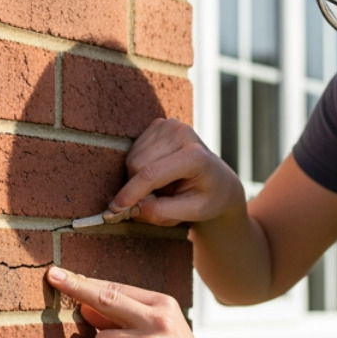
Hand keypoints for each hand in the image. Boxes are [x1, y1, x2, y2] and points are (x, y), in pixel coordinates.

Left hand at [45, 267, 229, 337]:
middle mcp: (158, 320)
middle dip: (75, 288)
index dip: (83, 281)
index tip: (58, 273)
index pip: (114, 289)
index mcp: (162, 305)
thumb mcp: (160, 332)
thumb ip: (125, 318)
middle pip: (105, 299)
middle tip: (52, 276)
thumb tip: (85, 305)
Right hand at [108, 119, 245, 227]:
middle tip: (160, 201)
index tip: (116, 209)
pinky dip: (141, 169)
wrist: (220, 180)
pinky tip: (161, 173)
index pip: (151, 173)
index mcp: (194, 155)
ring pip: (132, 159)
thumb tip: (133, 209)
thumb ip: (163, 212)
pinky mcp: (158, 125)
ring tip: (166, 187)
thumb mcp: (193, 212)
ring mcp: (168, 126)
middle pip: (137, 165)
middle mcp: (181, 133)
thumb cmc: (209, 198)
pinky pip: (134, 152)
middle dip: (139, 189)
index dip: (131, 192)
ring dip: (141, 180)